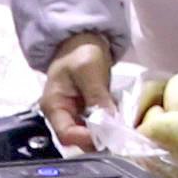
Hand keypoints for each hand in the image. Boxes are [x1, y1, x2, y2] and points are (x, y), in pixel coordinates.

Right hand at [40, 32, 113, 151]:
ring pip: (88, 133)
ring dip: (104, 133)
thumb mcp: (88, 70)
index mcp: (54, 106)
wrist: (83, 39)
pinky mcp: (86, 109)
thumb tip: (110, 121)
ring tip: (122, 131)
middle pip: (77, 138)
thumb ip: (97, 96)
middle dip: (97, 139)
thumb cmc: (81, 51)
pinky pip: (96, 123)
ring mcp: (74, 112)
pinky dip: (107, 124)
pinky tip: (120, 122)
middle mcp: (61, 114)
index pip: (66, 134)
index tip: (109, 136)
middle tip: (120, 137)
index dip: (87, 138)